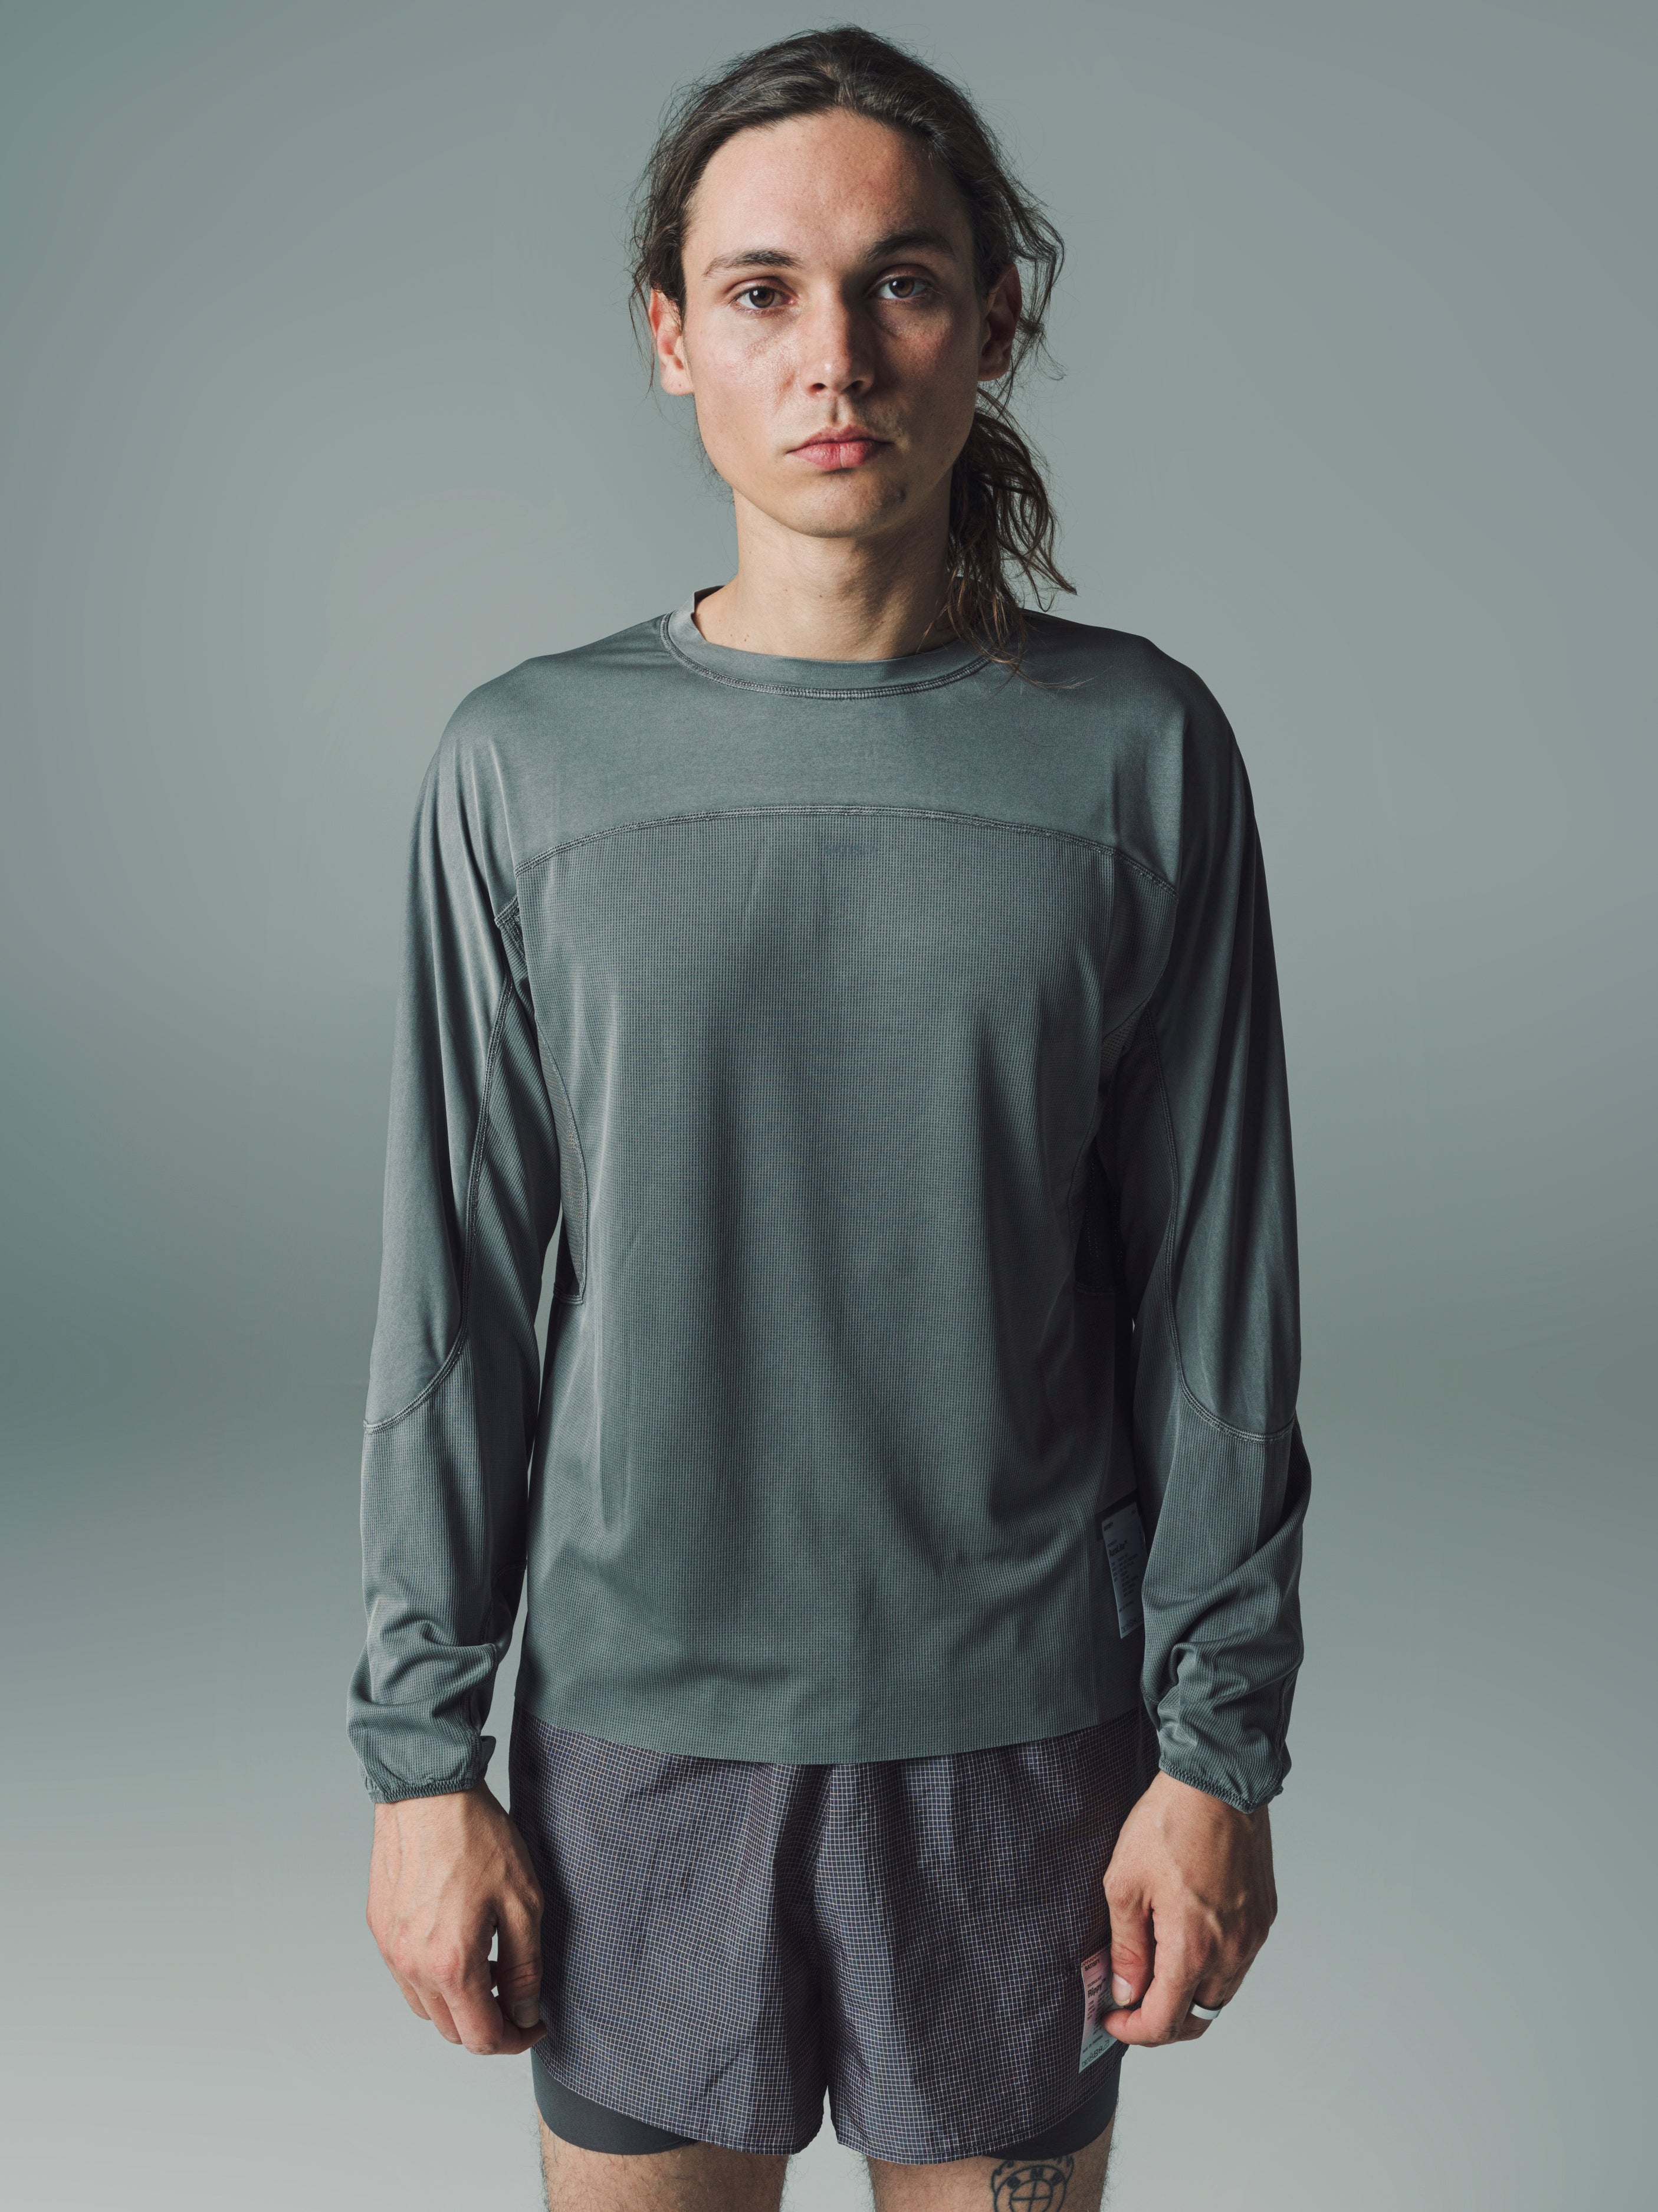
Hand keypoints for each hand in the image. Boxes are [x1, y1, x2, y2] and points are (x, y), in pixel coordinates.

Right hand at [366, 1781, 546, 2054]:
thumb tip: (523, 2013)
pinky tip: (457, 1942)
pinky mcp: (380, 1928)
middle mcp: (413, 1966)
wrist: (429, 1791)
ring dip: (459, 2002)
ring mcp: (391, 1949)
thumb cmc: (478, 1838)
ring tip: (489, 1963)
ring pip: (426, 2007)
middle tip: (516, 1991)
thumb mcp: (523, 1902)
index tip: (534, 2023)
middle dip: (488, 2023)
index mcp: (452, 1965)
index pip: (481, 2038)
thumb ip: (525, 1968)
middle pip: (451, 2031)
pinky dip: (434, 1977)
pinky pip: (406, 1975)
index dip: (515, 2040)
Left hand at [1099, 1768, 1275, 2044]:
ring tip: (1156, 1962)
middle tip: (1131, 1997)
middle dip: (1163, 2017)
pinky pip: (1239, 1960)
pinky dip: (1212, 1964)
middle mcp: (1231, 1951)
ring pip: (1221, 1991)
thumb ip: (1126, 1948)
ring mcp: (1253, 1935)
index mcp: (1193, 1948)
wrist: (1218, 1782)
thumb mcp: (1125, 1884)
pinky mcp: (1263, 1916)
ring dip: (1189, 1991)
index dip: (1133, 2031)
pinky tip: (1186, 1935)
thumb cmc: (1169, 1824)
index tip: (1111, 2019)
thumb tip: (1124, 1992)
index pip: (1166, 2022)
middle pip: (1198, 2015)